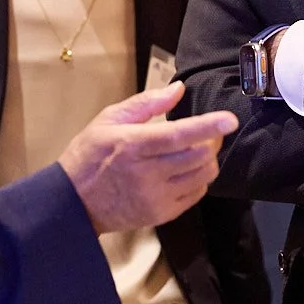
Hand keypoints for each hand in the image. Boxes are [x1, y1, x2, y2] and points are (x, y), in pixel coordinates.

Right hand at [58, 82, 237, 233]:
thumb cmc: (89, 155)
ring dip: (208, 160)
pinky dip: (200, 180)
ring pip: (203, 176)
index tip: (230, 119)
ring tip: (197, 150)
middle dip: (211, 140)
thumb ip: (146, 104)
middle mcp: (147, 173)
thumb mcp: (108, 120)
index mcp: (133, 145)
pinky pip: (196, 195)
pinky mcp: (161, 214)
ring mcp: (155, 197)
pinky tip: (187, 170)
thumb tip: (178, 89)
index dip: (208, 126)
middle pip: (198, 156)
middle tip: (208, 132)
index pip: (179, 135)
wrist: (72, 202)